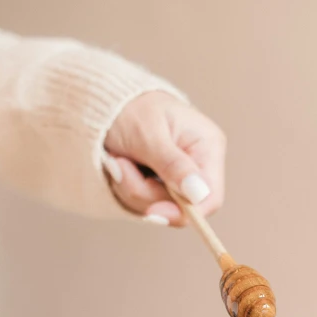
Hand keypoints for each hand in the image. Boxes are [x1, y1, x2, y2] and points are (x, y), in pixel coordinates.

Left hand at [104, 91, 225, 225]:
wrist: (106, 104)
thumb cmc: (130, 108)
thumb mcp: (149, 135)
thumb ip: (172, 165)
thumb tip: (199, 193)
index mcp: (208, 147)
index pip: (211, 197)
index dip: (186, 212)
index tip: (154, 211)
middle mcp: (199, 166)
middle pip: (181, 208)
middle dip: (145, 192)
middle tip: (120, 166)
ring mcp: (179, 179)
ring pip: (160, 208)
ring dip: (131, 189)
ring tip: (118, 161)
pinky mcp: (162, 187)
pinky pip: (146, 205)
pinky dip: (128, 190)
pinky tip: (122, 168)